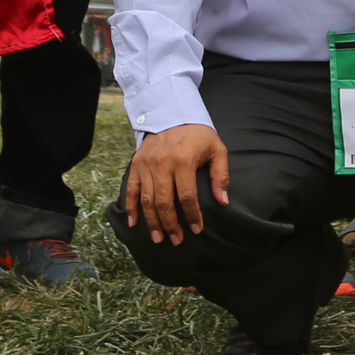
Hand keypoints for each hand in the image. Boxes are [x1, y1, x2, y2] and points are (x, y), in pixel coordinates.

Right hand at [121, 123, 227, 243]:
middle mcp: (162, 163)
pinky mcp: (136, 164)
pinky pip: (131, 190)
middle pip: (164, 202)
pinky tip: (134, 224)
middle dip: (170, 225)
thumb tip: (223, 202)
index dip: (192, 215)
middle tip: (176, 240)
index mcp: (183, 160)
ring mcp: (146, 164)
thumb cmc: (198, 134)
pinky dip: (131, 208)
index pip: (187, 196)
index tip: (197, 230)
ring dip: (152, 222)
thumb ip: (221, 175)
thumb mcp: (216, 149)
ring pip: (147, 200)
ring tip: (159, 238)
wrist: (173, 113)